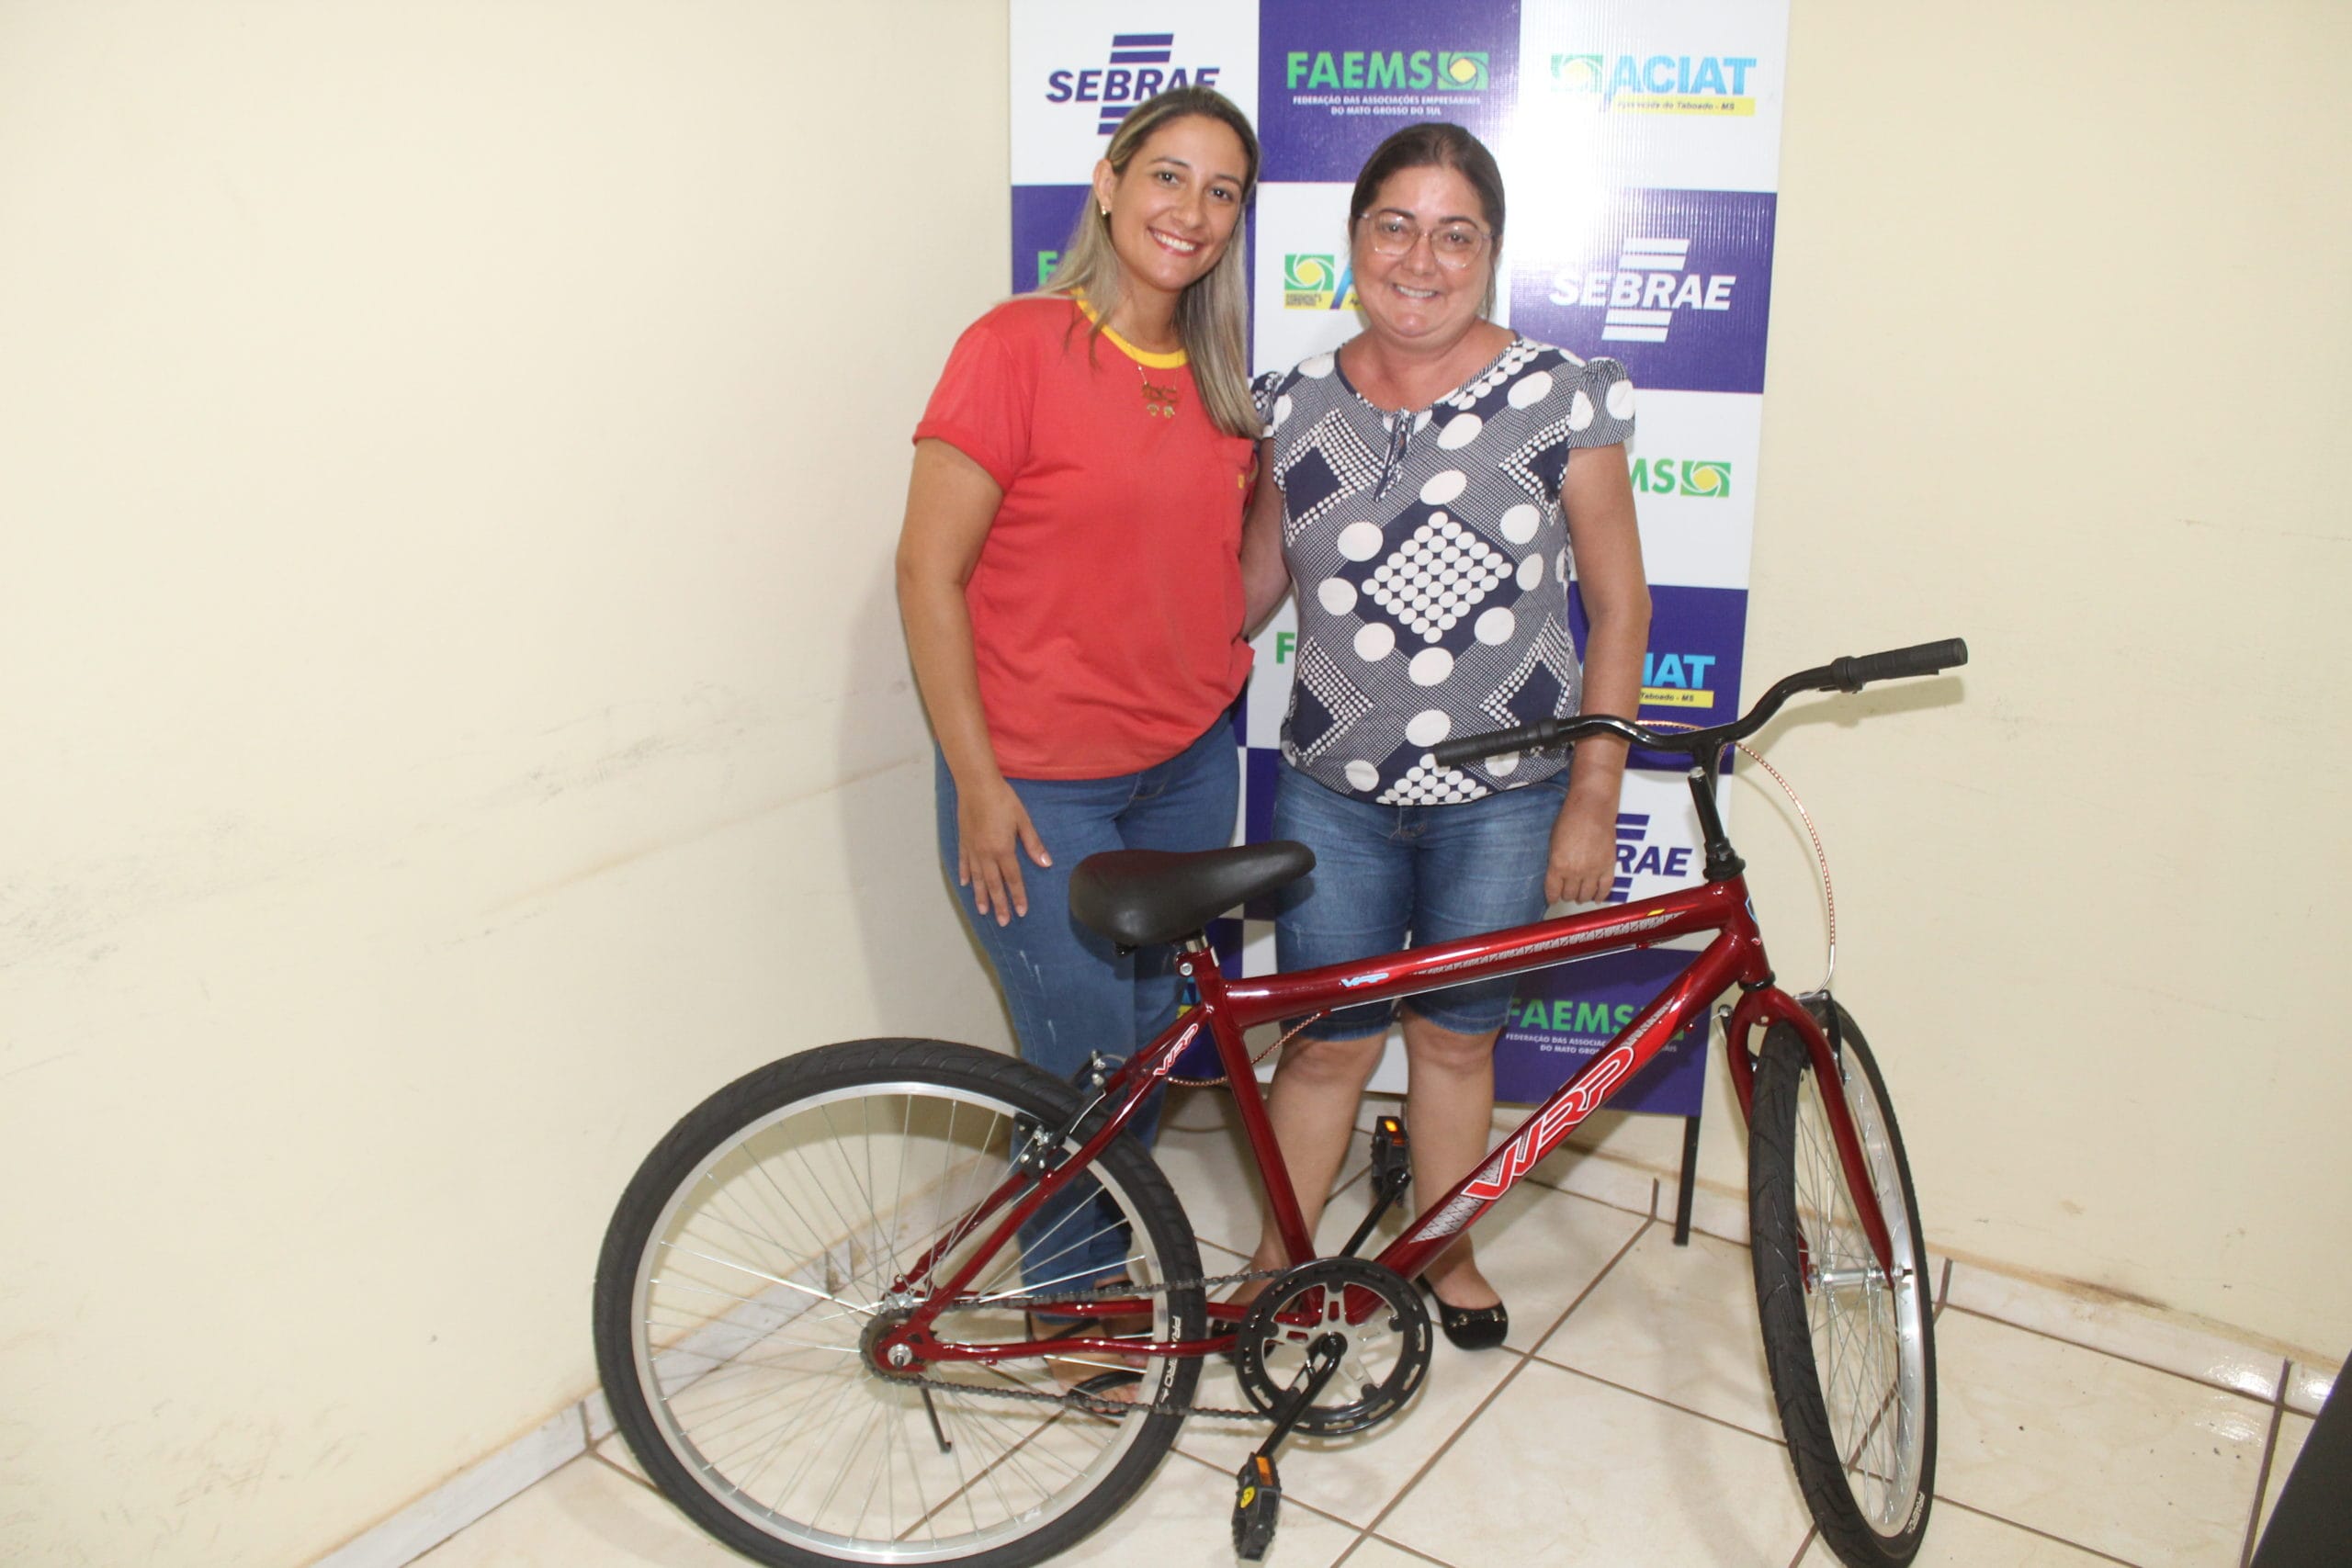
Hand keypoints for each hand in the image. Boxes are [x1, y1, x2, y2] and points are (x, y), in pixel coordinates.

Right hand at [957, 778, 1050, 925]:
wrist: (977, 785)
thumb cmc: (1003, 800)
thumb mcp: (1023, 821)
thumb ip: (1033, 844)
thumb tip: (1046, 863)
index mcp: (1003, 850)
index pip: (1013, 879)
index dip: (1018, 896)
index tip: (1021, 912)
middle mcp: (986, 854)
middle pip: (994, 885)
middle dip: (999, 905)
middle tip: (1003, 922)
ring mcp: (972, 849)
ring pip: (977, 879)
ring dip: (981, 896)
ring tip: (983, 911)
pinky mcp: (963, 841)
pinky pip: (963, 863)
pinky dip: (965, 875)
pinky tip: (966, 885)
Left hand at [1545, 791, 1619, 905]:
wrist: (1592, 808)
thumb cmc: (1570, 819)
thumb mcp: (1553, 842)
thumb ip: (1555, 861)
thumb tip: (1556, 875)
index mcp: (1557, 864)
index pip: (1553, 891)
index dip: (1552, 897)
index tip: (1553, 898)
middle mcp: (1575, 871)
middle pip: (1570, 895)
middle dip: (1567, 895)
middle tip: (1567, 893)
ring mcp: (1593, 870)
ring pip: (1586, 895)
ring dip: (1582, 897)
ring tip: (1581, 895)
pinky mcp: (1608, 866)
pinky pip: (1605, 888)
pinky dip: (1601, 896)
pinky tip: (1597, 897)